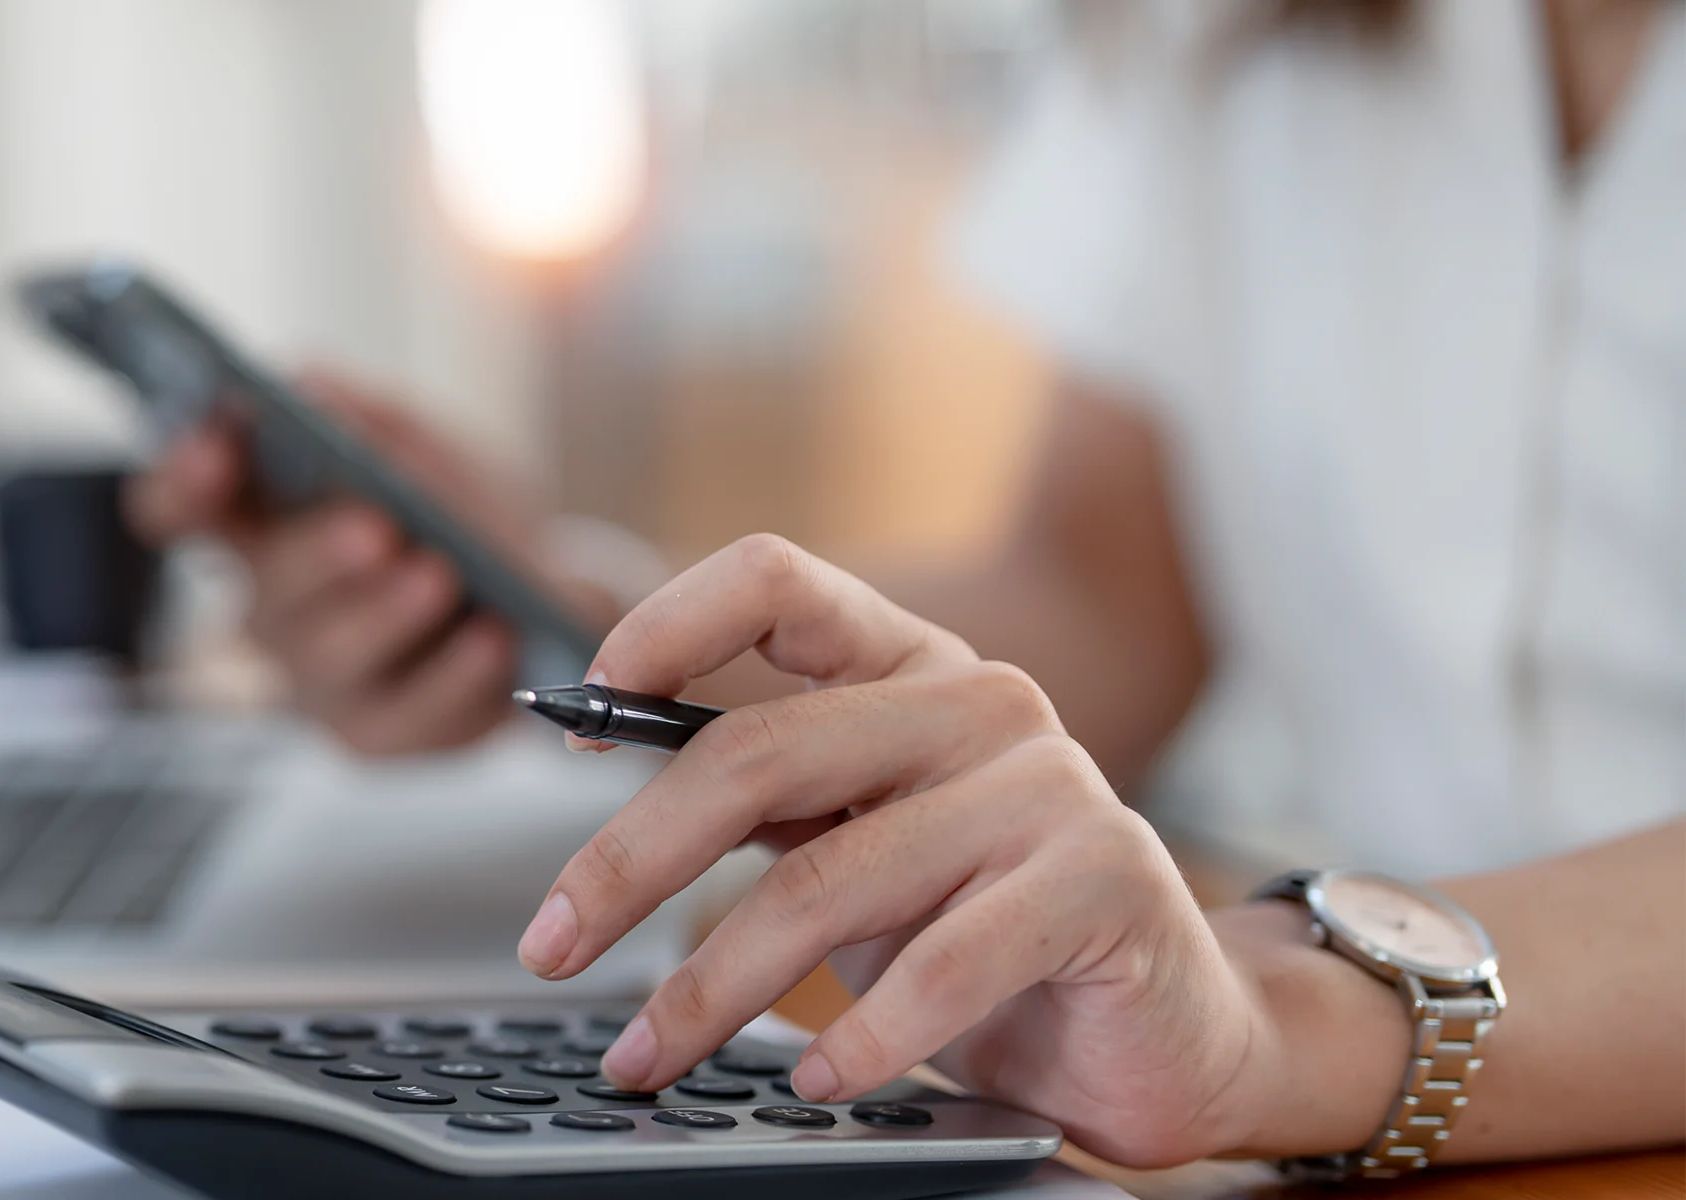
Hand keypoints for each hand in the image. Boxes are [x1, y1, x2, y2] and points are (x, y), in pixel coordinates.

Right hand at [124, 372, 600, 754]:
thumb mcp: (418, 449)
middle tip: (372, 527)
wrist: (539, 603)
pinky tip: (492, 635)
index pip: (175, 508)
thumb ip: (362, 420)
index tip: (215, 441)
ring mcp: (315, 682)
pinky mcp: (374, 735)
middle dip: (318, 555)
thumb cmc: (455, 517)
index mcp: (256, 525)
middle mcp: (270, 609)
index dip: (179, 478)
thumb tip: (306, 385)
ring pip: (331, 657)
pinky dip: (456, 674)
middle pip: (267, 587)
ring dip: (387, 615)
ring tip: (439, 574)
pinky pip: (407, 715)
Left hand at [520, 534, 1366, 1167]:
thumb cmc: (978, 933)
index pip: (774, 579)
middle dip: (628, 860)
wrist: (1164, 1032)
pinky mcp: (1106, 881)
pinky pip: (944, 965)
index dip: (663, 629)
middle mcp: (978, 701)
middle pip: (758, 751)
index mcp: (904, 664)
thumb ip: (760, 807)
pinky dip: (859, 1041)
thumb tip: (598, 829)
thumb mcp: (851, 847)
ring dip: (713, 988)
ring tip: (648, 1055)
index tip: (576, 718)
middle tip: (552, 945)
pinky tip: (815, 1082)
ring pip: (827, 879)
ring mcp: (1049, 785)